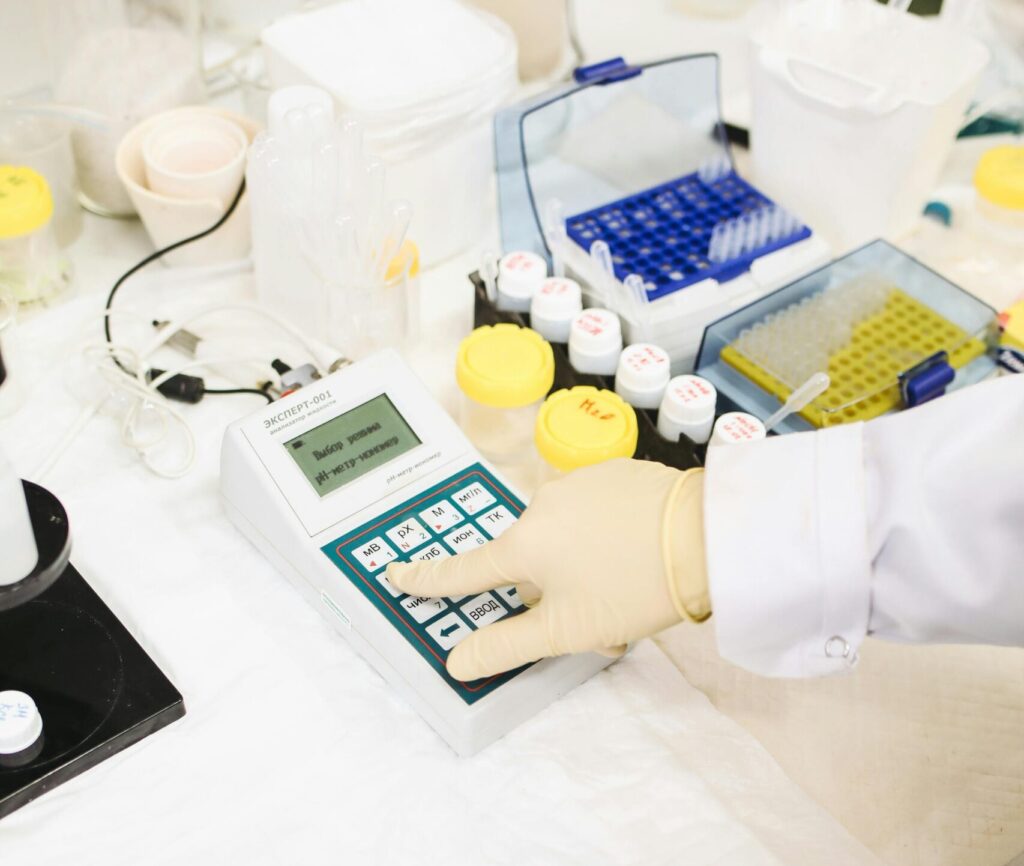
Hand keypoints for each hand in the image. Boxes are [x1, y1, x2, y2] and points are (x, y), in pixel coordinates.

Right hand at [387, 459, 708, 680]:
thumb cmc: (633, 586)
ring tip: (627, 588)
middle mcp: (542, 505)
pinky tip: (639, 551)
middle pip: (528, 560)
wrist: (707, 537)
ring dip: (583, 564)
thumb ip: (505, 645)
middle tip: (595, 616)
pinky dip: (606, 533)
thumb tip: (457, 661)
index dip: (428, 578)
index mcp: (523, 545)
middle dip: (552, 590)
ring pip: (564, 536)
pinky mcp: (614, 472)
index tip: (397, 574)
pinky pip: (593, 510)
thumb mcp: (565, 631)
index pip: (463, 570)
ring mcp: (579, 483)